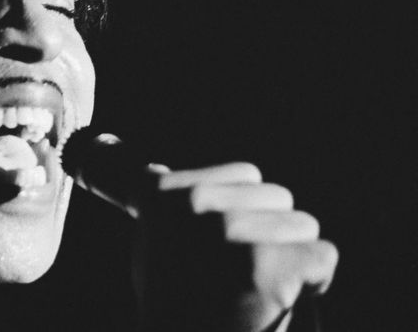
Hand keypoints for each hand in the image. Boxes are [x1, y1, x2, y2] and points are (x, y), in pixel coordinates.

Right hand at [126, 160, 337, 331]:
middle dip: (272, 232)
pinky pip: (322, 254)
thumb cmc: (170, 302)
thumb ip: (164, 206)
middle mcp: (194, 202)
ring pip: (302, 224)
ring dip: (290, 255)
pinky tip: (287, 296)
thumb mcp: (148, 242)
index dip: (248, 212)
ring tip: (262, 285)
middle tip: (246, 270)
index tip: (227, 244)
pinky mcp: (266, 264)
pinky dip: (315, 280)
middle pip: (278, 196)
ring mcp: (230, 230)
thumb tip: (156, 169)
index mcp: (162, 191)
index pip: (245, 175)